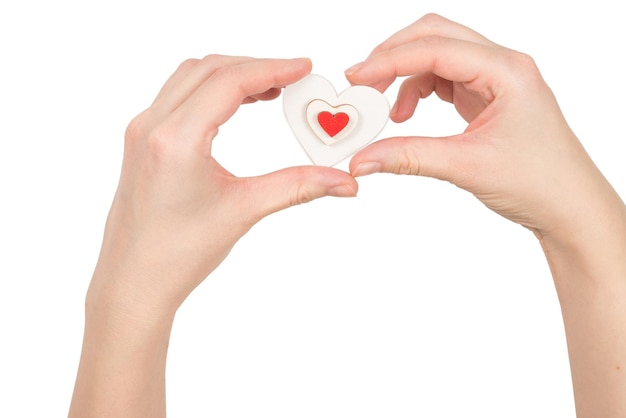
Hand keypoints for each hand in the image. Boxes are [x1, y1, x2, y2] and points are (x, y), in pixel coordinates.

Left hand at [69, 55, 357, 416]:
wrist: (134, 281)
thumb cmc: (179, 253)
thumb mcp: (245, 211)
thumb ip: (298, 186)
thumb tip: (344, 181)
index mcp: (176, 140)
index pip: (230, 81)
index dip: (273, 68)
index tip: (304, 68)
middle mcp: (153, 126)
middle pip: (210, 69)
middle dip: (256, 67)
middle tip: (294, 79)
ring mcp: (142, 131)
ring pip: (191, 77)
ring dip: (232, 74)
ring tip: (271, 90)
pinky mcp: (142, 140)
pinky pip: (178, 96)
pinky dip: (211, 89)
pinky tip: (236, 107)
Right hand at [345, 14, 621, 249]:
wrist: (568, 206)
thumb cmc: (539, 182)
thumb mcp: (466, 167)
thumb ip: (408, 157)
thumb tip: (362, 159)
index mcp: (507, 71)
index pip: (436, 48)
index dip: (389, 60)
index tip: (356, 78)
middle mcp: (501, 66)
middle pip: (435, 36)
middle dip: (393, 56)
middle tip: (362, 84)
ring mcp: (494, 79)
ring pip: (436, 55)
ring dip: (403, 74)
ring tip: (383, 108)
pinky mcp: (486, 96)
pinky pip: (442, 78)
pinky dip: (416, 91)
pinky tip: (405, 115)